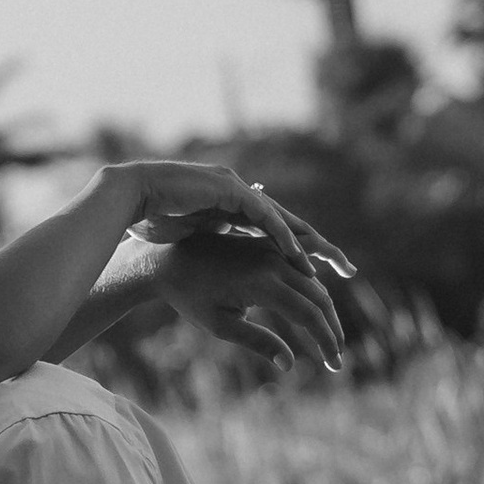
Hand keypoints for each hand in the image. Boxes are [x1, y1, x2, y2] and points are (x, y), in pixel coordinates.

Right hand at [111, 156, 354, 290]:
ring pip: (286, 223)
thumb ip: (224, 262)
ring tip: (334, 265)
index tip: (324, 279)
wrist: (133, 202)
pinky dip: (283, 238)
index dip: (304, 258)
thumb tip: (247, 291)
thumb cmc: (157, 229)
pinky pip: (265, 219)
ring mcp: (240, 193)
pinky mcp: (230, 191)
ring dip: (311, 245)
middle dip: (323, 251)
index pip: (281, 239)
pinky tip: (299, 257)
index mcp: (240, 217)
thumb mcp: (199, 251)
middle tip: (350, 269)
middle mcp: (247, 201)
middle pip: (294, 229)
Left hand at [159, 223, 348, 370]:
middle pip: (318, 297)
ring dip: (325, 310)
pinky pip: (300, 268)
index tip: (334, 364)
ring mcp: (272, 251)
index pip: (309, 314)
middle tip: (337, 358)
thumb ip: (258, 342)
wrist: (168, 259)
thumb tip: (289, 365)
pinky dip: (314, 288)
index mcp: (263, 282)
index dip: (326, 340)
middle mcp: (274, 262)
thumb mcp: (220, 325)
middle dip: (331, 328)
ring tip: (330, 337)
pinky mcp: (268, 247)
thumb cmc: (190, 297)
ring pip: (313, 282)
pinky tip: (318, 309)